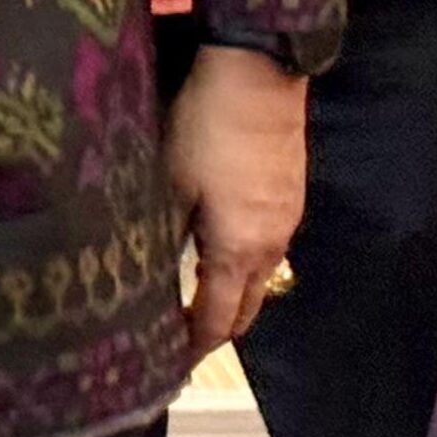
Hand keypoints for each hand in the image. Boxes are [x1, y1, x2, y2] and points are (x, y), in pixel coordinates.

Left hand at [164, 42, 306, 356]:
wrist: (258, 74)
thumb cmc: (205, 128)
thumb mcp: (169, 183)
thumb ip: (162, 237)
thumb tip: (146, 277)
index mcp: (237, 251)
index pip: (218, 321)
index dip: (193, 346)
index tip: (170, 361)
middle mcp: (271, 246)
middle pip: (247, 309)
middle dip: (216, 329)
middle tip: (181, 337)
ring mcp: (287, 220)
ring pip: (260, 277)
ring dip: (232, 294)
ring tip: (195, 295)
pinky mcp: (291, 195)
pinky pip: (269, 247)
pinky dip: (244, 262)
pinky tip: (219, 248)